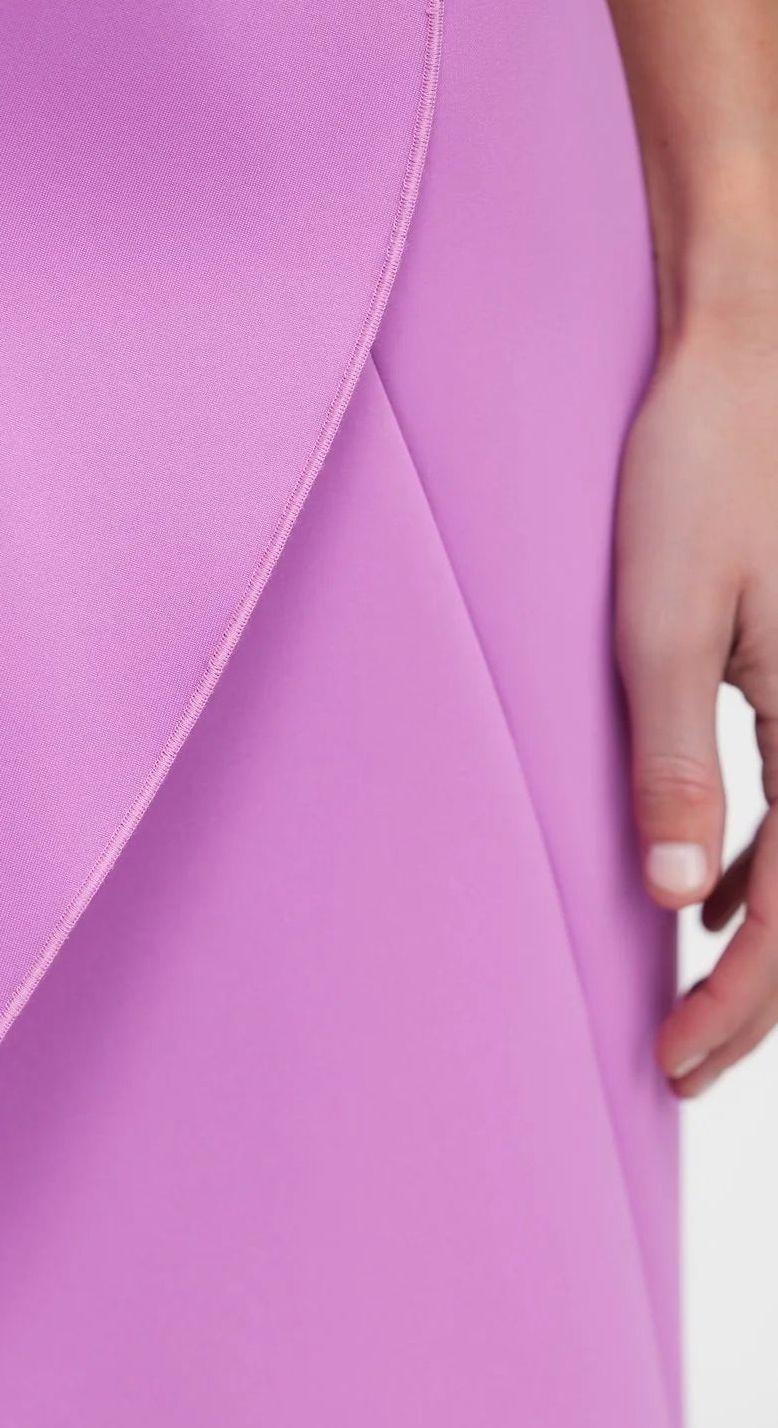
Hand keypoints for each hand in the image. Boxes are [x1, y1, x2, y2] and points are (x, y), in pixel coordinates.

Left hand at [614, 314, 777, 1094]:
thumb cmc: (698, 473)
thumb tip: (672, 899)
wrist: (745, 356)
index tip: (675, 1065)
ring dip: (762, 941)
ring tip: (693, 1006)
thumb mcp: (662, 625)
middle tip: (680, 1071)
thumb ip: (672, 764)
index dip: (742, 1006)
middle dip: (757, 1000)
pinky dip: (765, 867)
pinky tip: (712, 893)